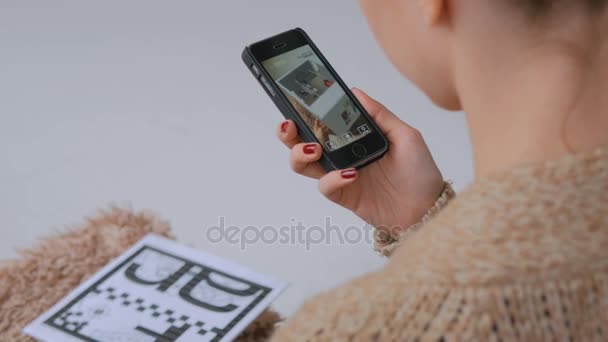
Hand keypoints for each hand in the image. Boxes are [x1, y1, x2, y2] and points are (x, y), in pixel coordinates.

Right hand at [276, 88, 444, 235]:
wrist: (428, 210)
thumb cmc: (420, 173)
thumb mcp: (405, 136)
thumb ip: (380, 114)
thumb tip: (355, 92)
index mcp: (354, 137)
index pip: (323, 122)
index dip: (305, 112)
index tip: (298, 100)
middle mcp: (342, 155)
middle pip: (302, 141)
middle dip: (288, 132)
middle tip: (289, 124)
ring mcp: (340, 175)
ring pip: (303, 164)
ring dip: (300, 154)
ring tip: (314, 149)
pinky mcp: (343, 195)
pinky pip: (325, 186)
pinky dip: (332, 178)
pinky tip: (349, 174)